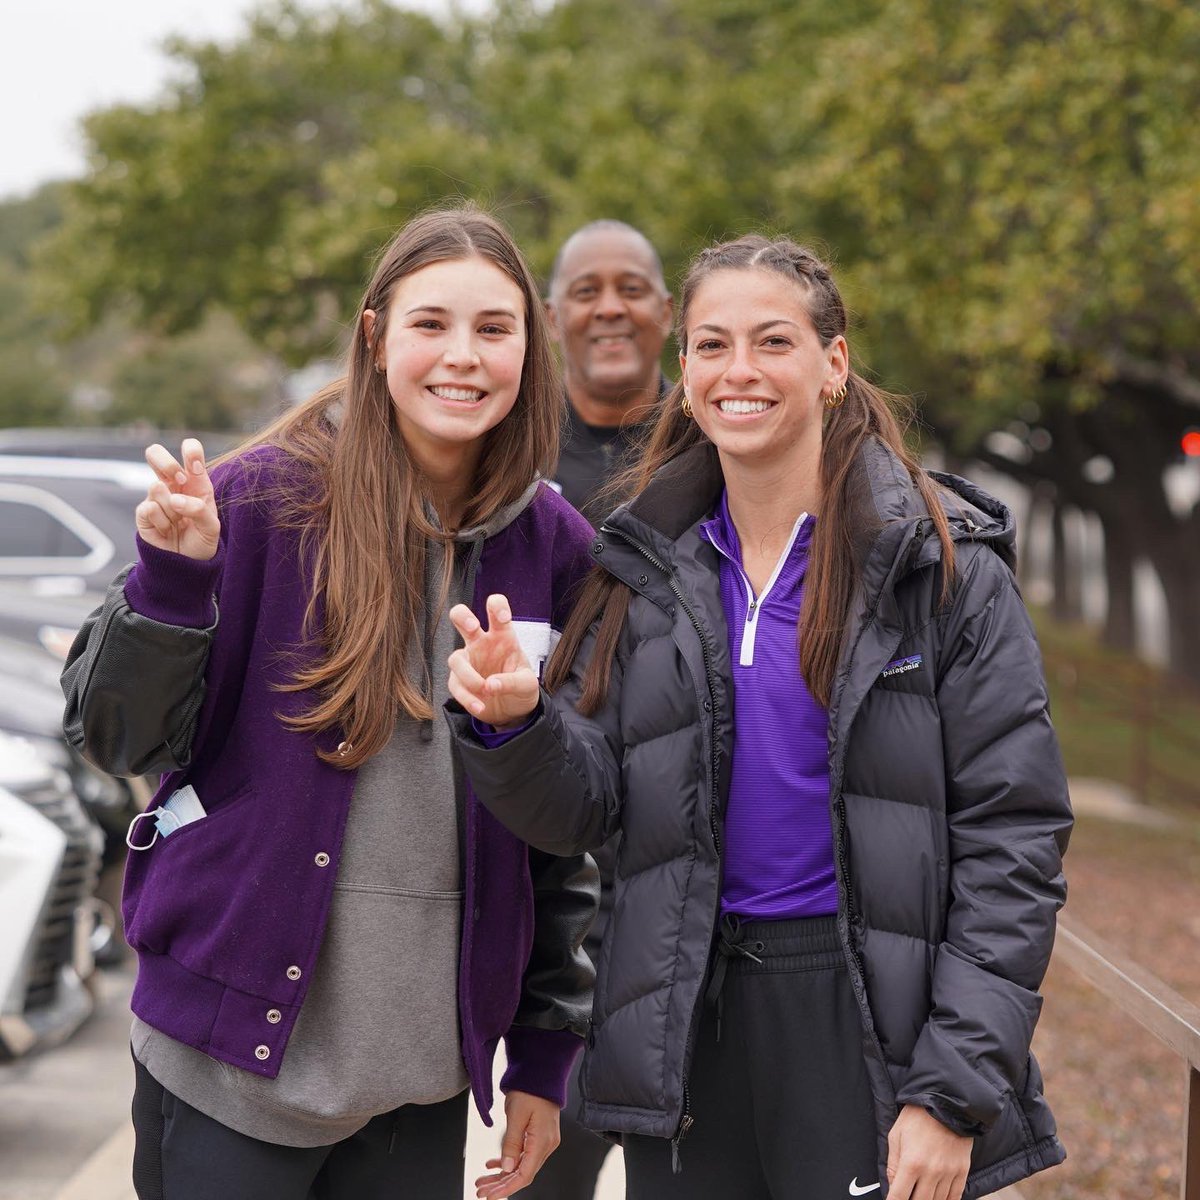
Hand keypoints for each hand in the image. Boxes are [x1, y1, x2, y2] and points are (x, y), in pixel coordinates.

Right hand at [137, 439, 219, 560]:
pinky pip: (149, 508)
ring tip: (178, 523)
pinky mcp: (142, 512)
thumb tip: (175, 499)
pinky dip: (162, 522)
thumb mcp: (211, 526)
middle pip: (155, 453)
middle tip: (179, 480)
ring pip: (156, 487)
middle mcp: (173, 485)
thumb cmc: (202, 539)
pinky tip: (167, 530)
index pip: (190, 452)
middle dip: (166, 463)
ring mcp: (155, 497)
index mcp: (195, 481)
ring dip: (172, 509)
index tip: (195, 467)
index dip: (190, 451)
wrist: (187, 564)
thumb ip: (199, 509)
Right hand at [448, 594, 539, 728]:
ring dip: (469, 677)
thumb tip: (490, 685)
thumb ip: (512, 682)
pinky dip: (467, 698)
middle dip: (462, 616)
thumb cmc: (521, 688)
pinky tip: (480, 707)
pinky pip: (456, 686)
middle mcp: (482, 644)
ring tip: (486, 692)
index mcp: (503, 636)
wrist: (513, 711)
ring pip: (455, 658)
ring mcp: (468, 661)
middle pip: (461, 617)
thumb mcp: (527, 684)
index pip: (496, 609)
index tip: (503, 618)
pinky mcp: (459, 681)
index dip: (497, 607)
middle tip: (472, 626)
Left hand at [474, 1090, 560, 1197]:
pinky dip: (507, 1161)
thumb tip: (507, 1167)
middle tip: (481, 1191)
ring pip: (520, 1165)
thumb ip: (511, 1143)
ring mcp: (542, 1141)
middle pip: (522, 1173)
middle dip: (500, 1184)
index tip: (490, 1195)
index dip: (507, 1188)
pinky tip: (492, 1164)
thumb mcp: (516, 1115)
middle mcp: (546, 1144)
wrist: (540, 1072)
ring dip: (502, 1174)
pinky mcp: (537, 1136)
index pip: (525, 1174)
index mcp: (543, 1141)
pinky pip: (522, 1154)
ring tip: (483, 1180)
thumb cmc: (530, 1088)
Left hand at [885, 1104, 971, 1199]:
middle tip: (907, 1196)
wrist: (946, 1102)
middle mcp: (931, 1172)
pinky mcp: (962, 1171)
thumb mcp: (896, 1135)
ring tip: (922, 1195)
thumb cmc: (917, 1116)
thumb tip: (892, 1186)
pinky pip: (955, 1197)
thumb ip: (893, 1164)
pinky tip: (939, 1199)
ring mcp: (949, 1173)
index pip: (899, 1196)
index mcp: (911, 1163)